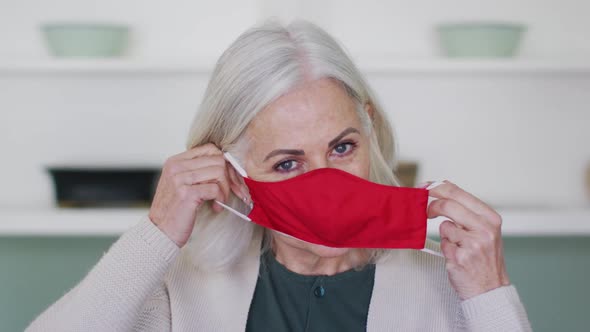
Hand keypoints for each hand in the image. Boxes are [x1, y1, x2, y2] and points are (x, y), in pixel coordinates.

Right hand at [148, 143, 247, 247]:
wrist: (160, 232)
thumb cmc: (174, 210)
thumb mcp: (181, 184)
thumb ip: (196, 171)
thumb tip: (225, 164)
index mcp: (175, 161)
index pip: (209, 149)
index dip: (224, 163)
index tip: (230, 178)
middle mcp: (176, 167)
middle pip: (217, 159)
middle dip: (229, 177)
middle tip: (229, 192)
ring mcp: (180, 179)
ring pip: (219, 172)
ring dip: (225, 189)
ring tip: (220, 201)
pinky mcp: (187, 194)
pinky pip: (215, 188)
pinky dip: (220, 199)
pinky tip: (216, 207)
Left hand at [426, 180, 510, 299]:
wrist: (491, 288)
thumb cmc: (484, 258)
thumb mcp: (484, 230)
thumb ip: (466, 211)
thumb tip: (440, 190)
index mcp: (490, 218)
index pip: (458, 193)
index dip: (437, 188)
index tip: (424, 187)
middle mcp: (485, 228)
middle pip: (448, 205)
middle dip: (431, 206)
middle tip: (425, 210)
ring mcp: (473, 243)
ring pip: (444, 226)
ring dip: (446, 236)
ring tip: (459, 247)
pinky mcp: (461, 257)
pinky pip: (444, 244)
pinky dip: (447, 249)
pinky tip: (458, 257)